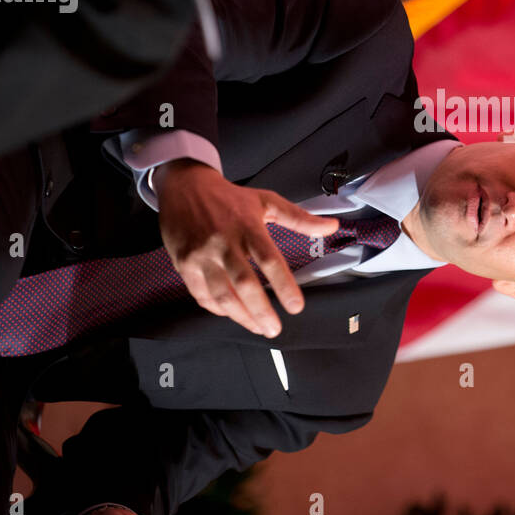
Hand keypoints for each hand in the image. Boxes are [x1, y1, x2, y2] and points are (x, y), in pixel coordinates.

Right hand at [155, 160, 339, 336]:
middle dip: (261, 311)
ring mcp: (202, 254)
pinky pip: (201, 294)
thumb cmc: (228, 197)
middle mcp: (224, 242)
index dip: (284, 285)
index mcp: (248, 226)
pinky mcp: (184, 263)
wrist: (185, 186)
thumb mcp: (267, 201)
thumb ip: (299, 218)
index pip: (269, 260)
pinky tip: (231, 314)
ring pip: (221, 294)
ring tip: (257, 327)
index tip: (296, 306)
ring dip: (240, 316)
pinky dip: (217, 309)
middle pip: (244, 283)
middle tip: (274, 329)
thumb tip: (331, 226)